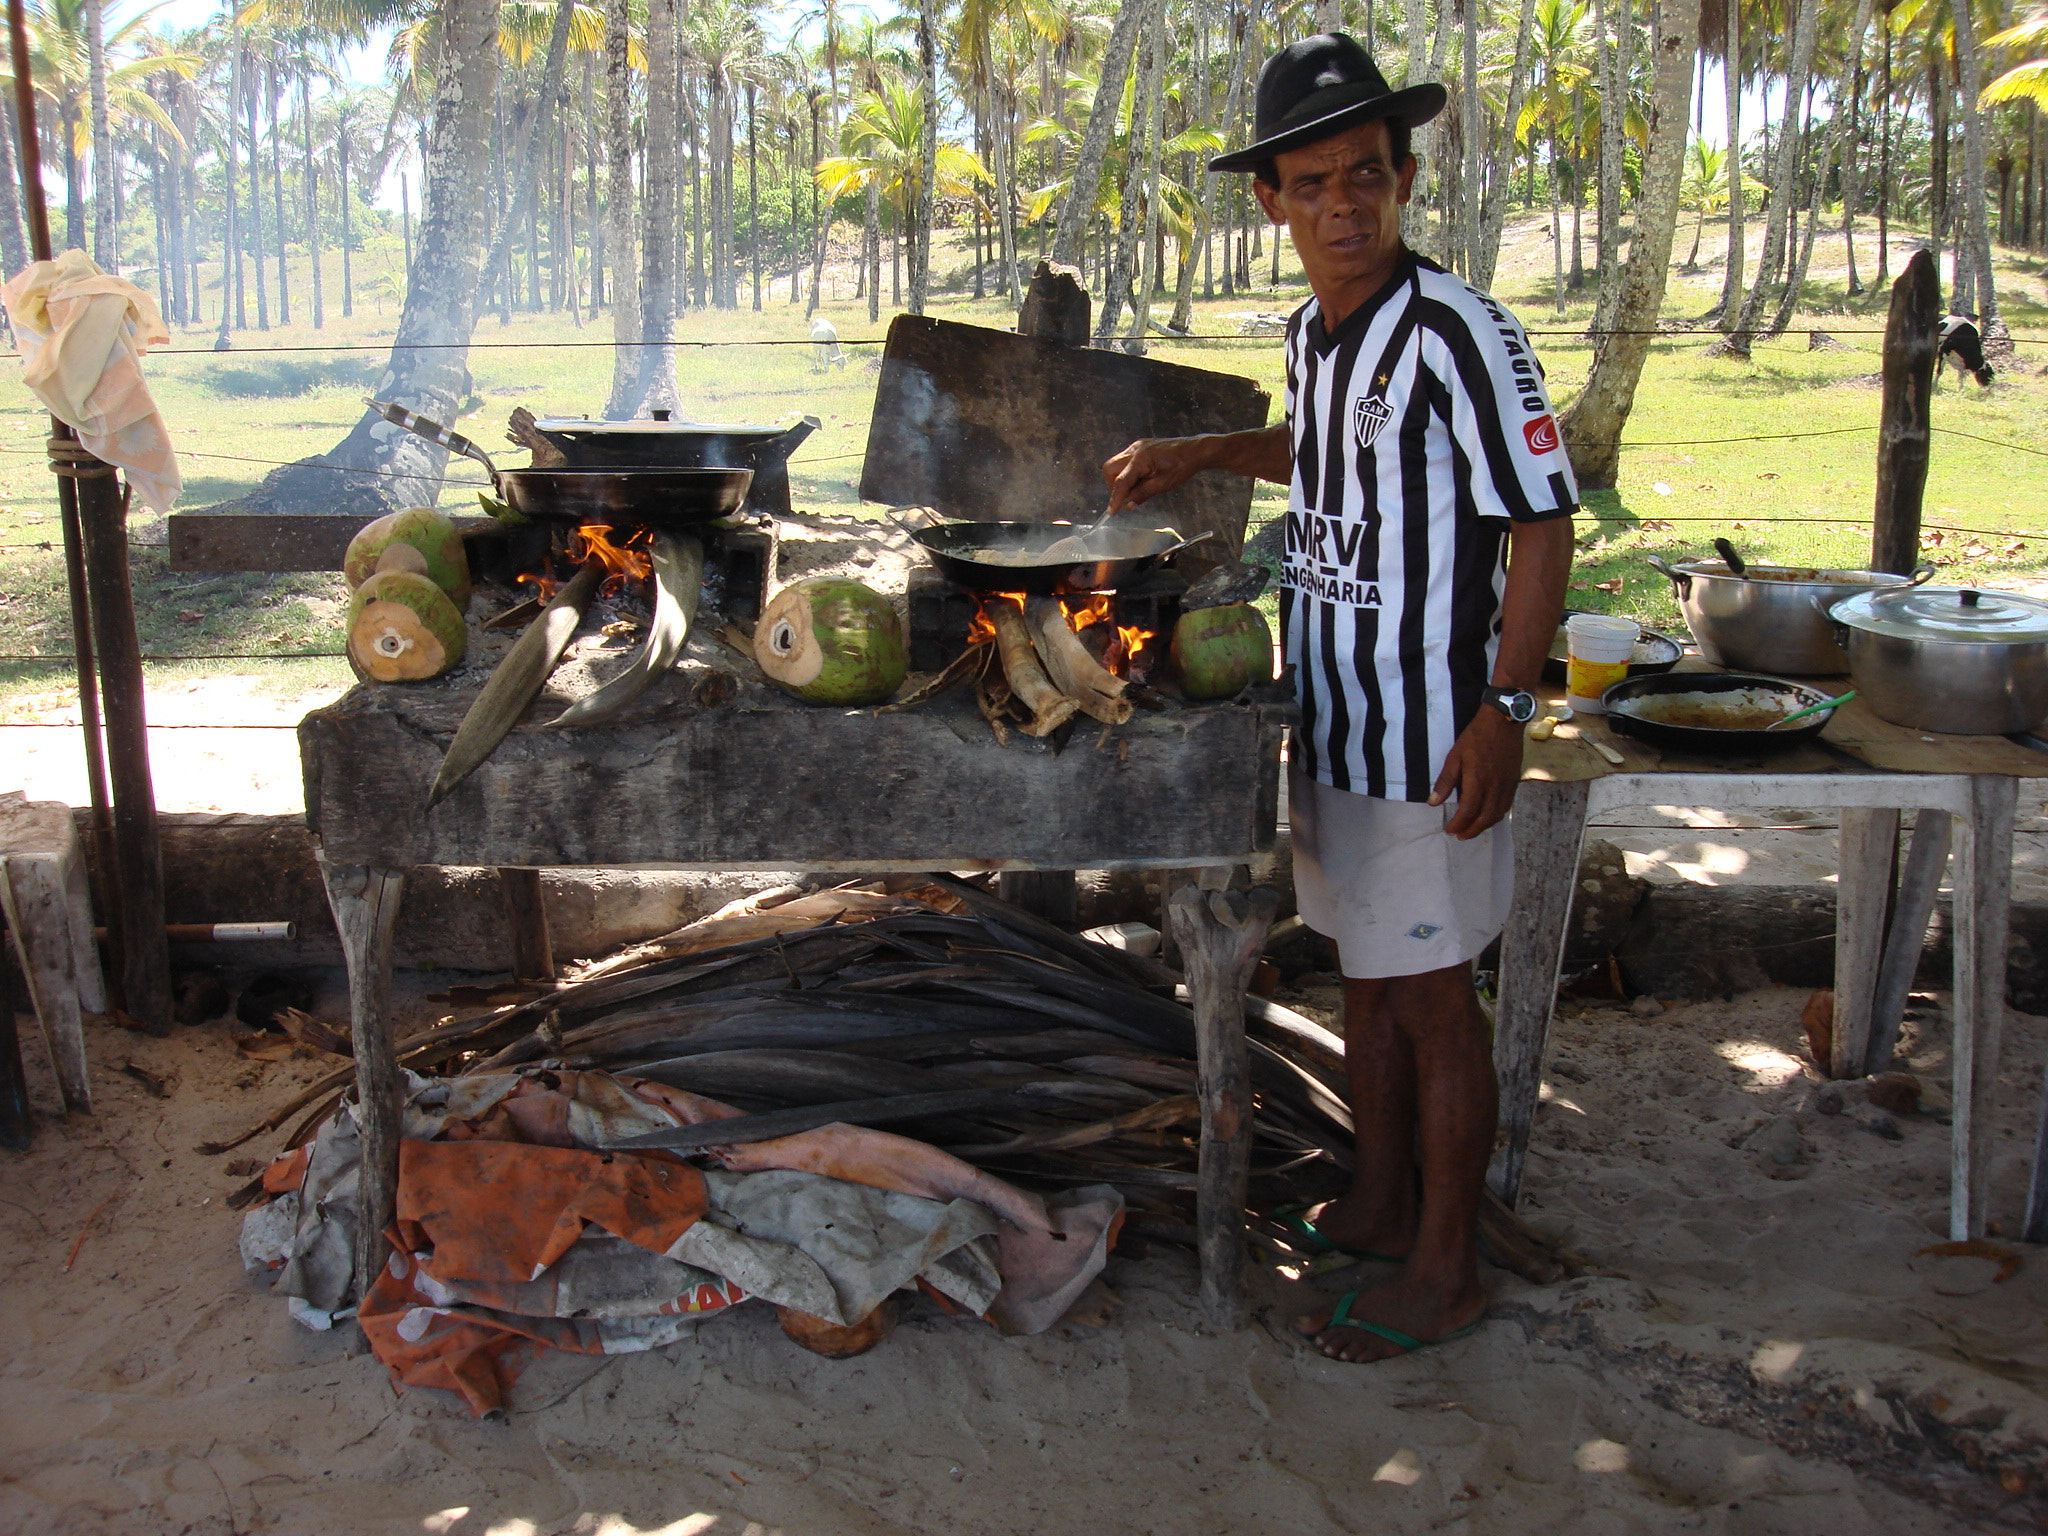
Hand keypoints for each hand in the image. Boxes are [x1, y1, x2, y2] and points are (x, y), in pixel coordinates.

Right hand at [1103, 437, 1208, 514]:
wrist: (1194, 450)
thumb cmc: (1182, 465)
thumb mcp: (1163, 484)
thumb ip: (1143, 494)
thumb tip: (1128, 504)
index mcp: (1140, 459)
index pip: (1121, 481)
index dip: (1115, 498)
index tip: (1112, 511)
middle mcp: (1135, 450)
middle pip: (1110, 469)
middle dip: (1114, 485)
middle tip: (1126, 496)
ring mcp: (1137, 447)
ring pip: (1116, 464)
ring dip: (1120, 478)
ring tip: (1137, 487)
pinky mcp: (1140, 447)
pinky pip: (1126, 460)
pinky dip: (1128, 472)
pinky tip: (1141, 479)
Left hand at [1428, 708, 1522, 838]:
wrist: (1504, 722)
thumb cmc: (1476, 737)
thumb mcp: (1455, 756)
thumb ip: (1445, 781)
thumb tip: (1433, 803)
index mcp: (1477, 781)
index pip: (1468, 811)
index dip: (1458, 824)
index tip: (1450, 830)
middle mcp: (1494, 787)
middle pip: (1484, 818)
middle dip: (1471, 831)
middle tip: (1460, 836)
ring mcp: (1507, 785)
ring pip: (1497, 814)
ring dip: (1484, 826)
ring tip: (1472, 831)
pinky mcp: (1514, 782)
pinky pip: (1507, 805)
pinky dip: (1497, 816)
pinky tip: (1488, 817)